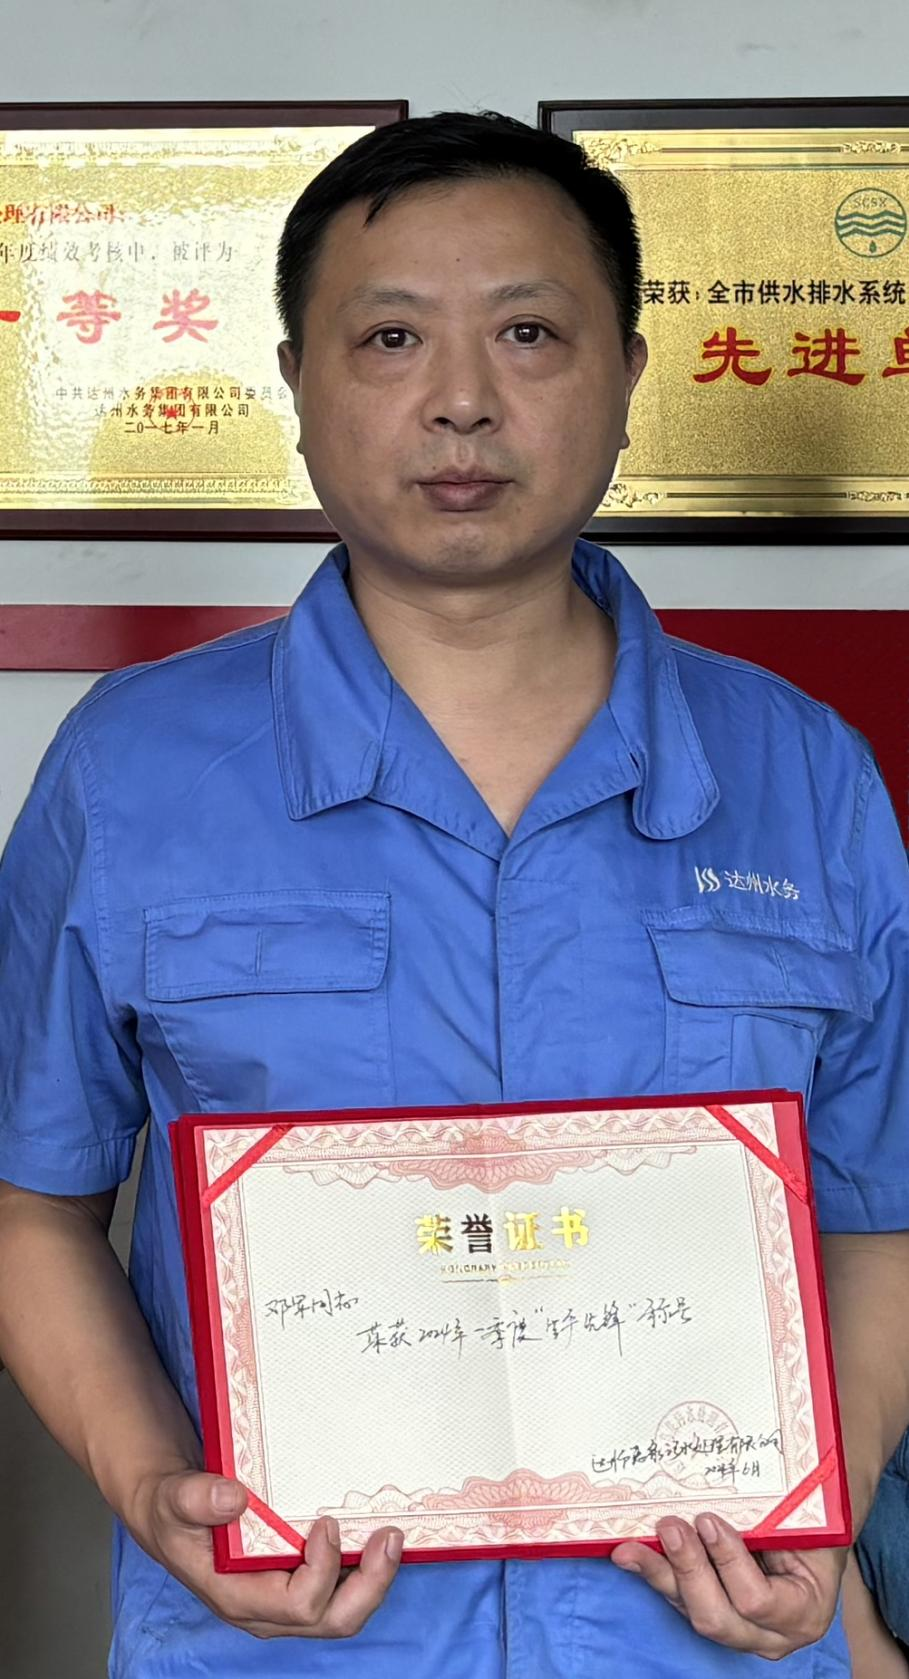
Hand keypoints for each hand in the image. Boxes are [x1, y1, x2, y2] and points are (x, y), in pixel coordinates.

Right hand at [130, 1466, 403, 1639]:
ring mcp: (286, 1601)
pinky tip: (376, 1537)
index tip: (327, 1523)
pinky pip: (341, 1591)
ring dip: (376, 1579)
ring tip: (394, 1537)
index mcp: (239, 1598)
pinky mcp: (298, 1583)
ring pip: (344, 1612)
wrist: (174, 1515)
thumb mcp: (173, 1499)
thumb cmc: (174, 1512)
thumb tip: (233, 1498)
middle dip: (371, 1585)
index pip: (298, 1605)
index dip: (323, 1570)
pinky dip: (365, 1569)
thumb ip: (195, 1498)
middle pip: (334, 1620)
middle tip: (390, 1537)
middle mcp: (268, 1610)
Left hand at [611, 1513, 847, 1659]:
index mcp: (803, 1614)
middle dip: (688, 1570)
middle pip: (717, 1618)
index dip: (728, 1562)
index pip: (757, 1601)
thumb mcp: (810, 1525)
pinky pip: (680, 1602)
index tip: (708, 1520)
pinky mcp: (714, 1616)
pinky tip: (631, 1556)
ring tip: (630, 1547)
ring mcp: (739, 1632)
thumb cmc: (816, 1529)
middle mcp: (770, 1635)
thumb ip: (783, 1518)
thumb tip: (735, 1481)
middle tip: (669, 1527)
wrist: (816, 1546)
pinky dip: (657, 1575)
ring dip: (660, 1574)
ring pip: (691, 1613)